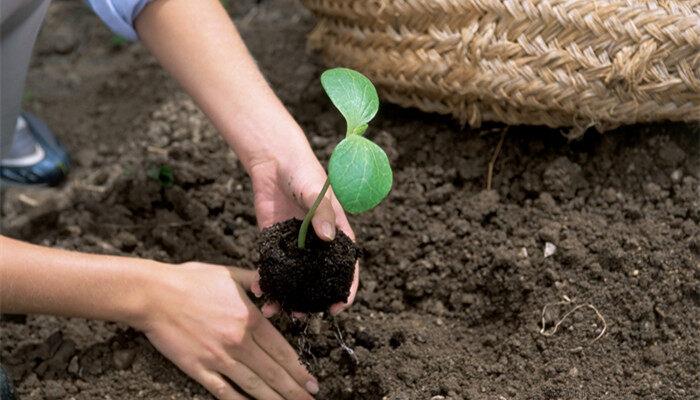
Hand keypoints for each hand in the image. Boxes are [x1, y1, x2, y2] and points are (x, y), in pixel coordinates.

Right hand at [134, 262, 318, 399]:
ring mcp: (219, 358)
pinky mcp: (199, 368)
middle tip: (310, 399)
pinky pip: (224, 391)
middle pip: (273, 372)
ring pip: (254, 386)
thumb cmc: (191, 281)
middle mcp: (239, 342)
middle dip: (294, 389)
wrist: (154, 294)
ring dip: (274, 399)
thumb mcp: (231, 274)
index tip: (312, 381)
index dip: (300, 369)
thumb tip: (274, 285)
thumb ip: (257, 281)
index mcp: (250, 319)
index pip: (283, 350)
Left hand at [248, 155, 358, 316]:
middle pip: (318, 280)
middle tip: (300, 316)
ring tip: (274, 311)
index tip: (338, 308)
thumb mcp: (316, 191)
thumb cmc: (303, 172)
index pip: (346, 266)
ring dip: (285, 296)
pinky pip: (271, 267)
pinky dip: (266, 280)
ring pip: (293, 279)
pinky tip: (259, 290)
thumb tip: (327, 237)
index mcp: (336, 233)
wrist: (274, 161)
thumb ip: (322, 212)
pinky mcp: (274, 242)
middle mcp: (317, 244)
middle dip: (310, 301)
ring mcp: (295, 245)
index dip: (345, 289)